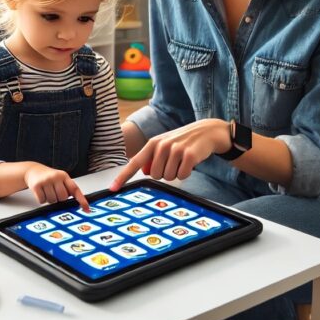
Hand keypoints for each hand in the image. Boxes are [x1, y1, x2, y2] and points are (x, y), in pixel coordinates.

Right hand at [23, 163, 90, 211]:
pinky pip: (42, 200)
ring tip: (47, 191)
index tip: (86, 208)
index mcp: (64, 176)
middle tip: (55, 192)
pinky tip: (41, 192)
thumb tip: (76, 203)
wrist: (33, 170)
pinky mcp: (36, 185)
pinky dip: (42, 199)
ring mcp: (46, 181)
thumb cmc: (49, 177)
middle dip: (59, 198)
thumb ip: (67, 188)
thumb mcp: (60, 178)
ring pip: (52, 200)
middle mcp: (56, 177)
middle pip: (63, 197)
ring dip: (50, 199)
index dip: (81, 199)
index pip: (75, 189)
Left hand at [109, 119, 230, 190]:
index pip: (135, 163)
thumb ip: (153, 158)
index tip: (113, 188)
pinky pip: (183, 176)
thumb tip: (146, 173)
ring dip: (177, 173)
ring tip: (182, 160)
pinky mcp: (189, 155)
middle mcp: (162, 145)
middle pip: (155, 176)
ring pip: (169, 177)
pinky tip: (190, 162)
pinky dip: (187, 172)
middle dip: (165, 173)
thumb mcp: (165, 145)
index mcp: (153, 143)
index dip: (123, 177)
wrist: (206, 131)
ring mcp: (176, 150)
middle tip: (174, 161)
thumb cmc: (182, 141)